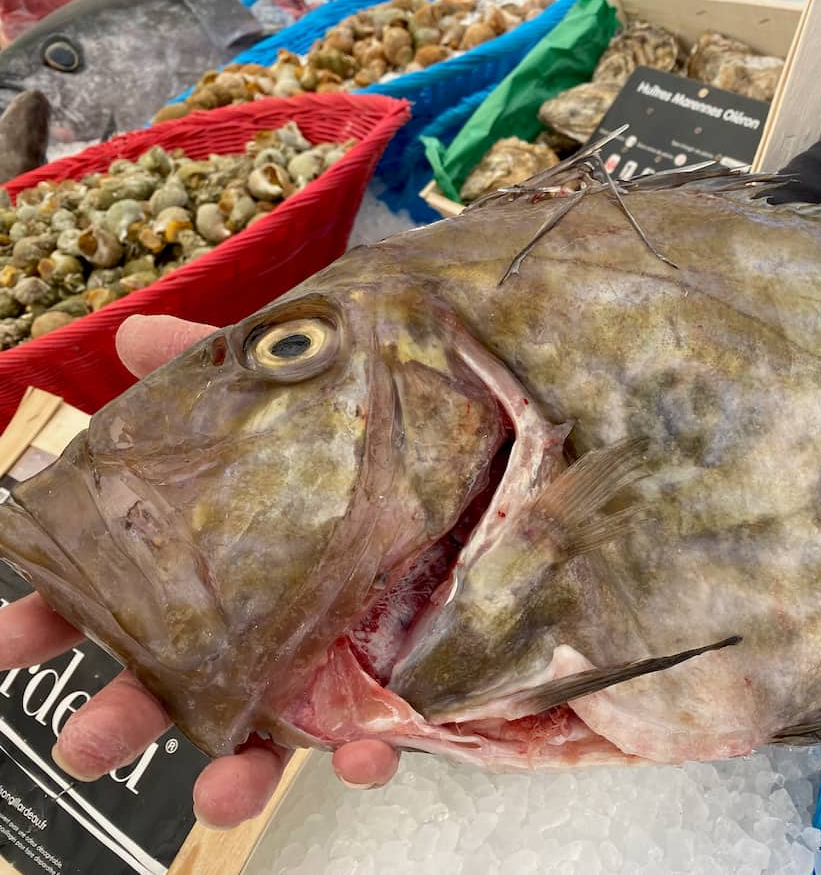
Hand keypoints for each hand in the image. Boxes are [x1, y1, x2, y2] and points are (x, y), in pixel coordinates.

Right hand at [0, 315, 400, 829]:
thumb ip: (212, 366)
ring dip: (232, 778)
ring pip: (257, 735)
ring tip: (221, 795)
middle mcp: (249, 619)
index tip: (9, 641)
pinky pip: (365, 737)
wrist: (466, 455)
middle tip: (86, 744)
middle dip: (122, 716)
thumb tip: (135, 334)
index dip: (53, 618)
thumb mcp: (284, 388)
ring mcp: (312, 659)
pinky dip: (357, 759)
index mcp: (206, 558)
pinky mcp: (378, 683)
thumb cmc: (348, 434)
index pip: (112, 591)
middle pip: (167, 680)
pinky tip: (361, 756)